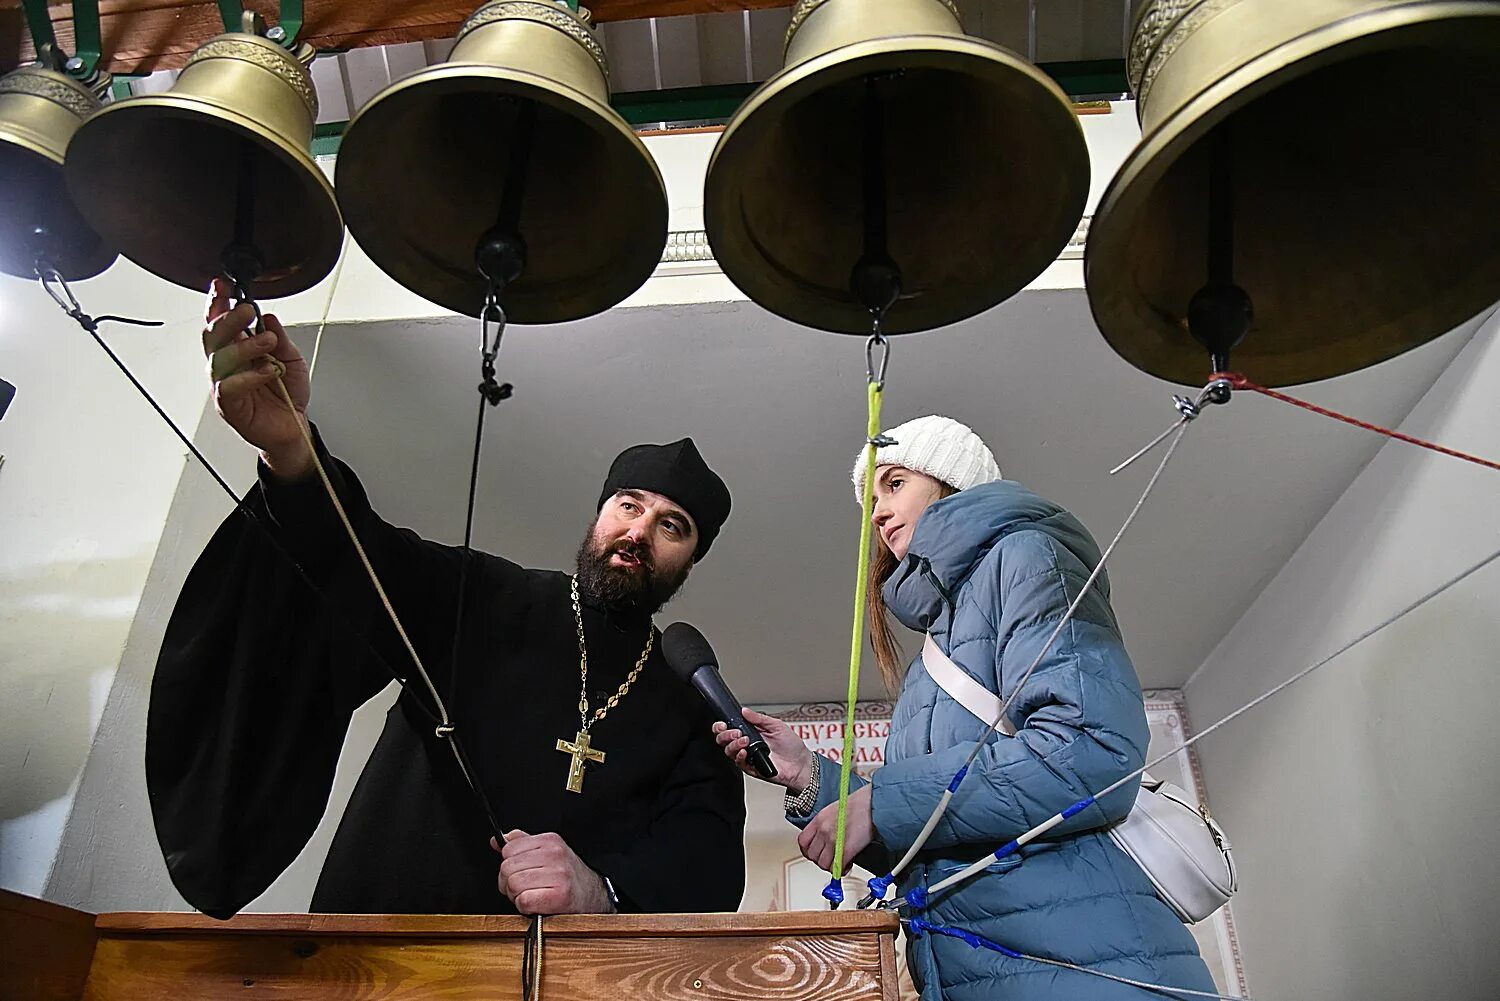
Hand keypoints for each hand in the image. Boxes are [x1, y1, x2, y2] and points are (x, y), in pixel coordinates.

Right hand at [201, 278, 312, 479]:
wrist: (293, 428)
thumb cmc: (287, 395)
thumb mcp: (292, 359)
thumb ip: (281, 339)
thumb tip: (268, 318)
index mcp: (238, 350)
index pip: (220, 322)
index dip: (218, 302)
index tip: (223, 285)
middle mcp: (227, 366)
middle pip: (213, 336)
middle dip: (227, 319)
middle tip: (247, 311)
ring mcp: (225, 385)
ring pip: (219, 359)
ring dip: (243, 346)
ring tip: (267, 342)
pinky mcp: (230, 406)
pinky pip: (229, 387)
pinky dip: (250, 376)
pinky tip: (268, 370)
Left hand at [491, 831, 614, 914]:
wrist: (593, 896)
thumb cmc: (567, 877)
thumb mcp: (547, 852)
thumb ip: (521, 844)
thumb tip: (496, 840)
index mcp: (550, 840)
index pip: (508, 849)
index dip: (508, 865)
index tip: (519, 873)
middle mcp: (555, 854)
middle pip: (507, 868)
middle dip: (509, 883)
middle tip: (524, 888)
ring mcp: (558, 874)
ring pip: (513, 885)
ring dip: (517, 896)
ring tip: (532, 896)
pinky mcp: (559, 896)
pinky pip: (524, 901)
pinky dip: (525, 907)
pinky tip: (537, 904)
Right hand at [713, 707, 814, 790]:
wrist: (800, 764)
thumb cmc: (791, 746)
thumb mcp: (776, 725)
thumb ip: (759, 718)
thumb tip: (744, 711)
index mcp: (751, 732)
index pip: (730, 728)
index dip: (722, 726)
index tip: (723, 723)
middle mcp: (746, 744)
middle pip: (724, 740)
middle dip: (725, 734)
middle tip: (735, 732)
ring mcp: (747, 756)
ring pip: (729, 751)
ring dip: (734, 744)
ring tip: (745, 740)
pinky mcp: (750, 768)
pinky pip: (738, 762)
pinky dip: (739, 756)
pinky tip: (745, 751)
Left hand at [798, 785, 873, 874]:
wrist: (873, 804)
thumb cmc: (859, 805)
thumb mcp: (835, 810)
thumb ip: (827, 825)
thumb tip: (826, 840)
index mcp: (819, 819)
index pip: (803, 841)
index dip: (808, 851)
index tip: (815, 853)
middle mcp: (823, 830)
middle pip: (812, 855)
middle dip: (821, 860)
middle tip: (830, 859)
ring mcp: (833, 840)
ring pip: (823, 864)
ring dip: (831, 866)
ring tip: (840, 862)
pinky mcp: (845, 849)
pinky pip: (837, 868)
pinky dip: (842, 870)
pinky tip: (848, 865)